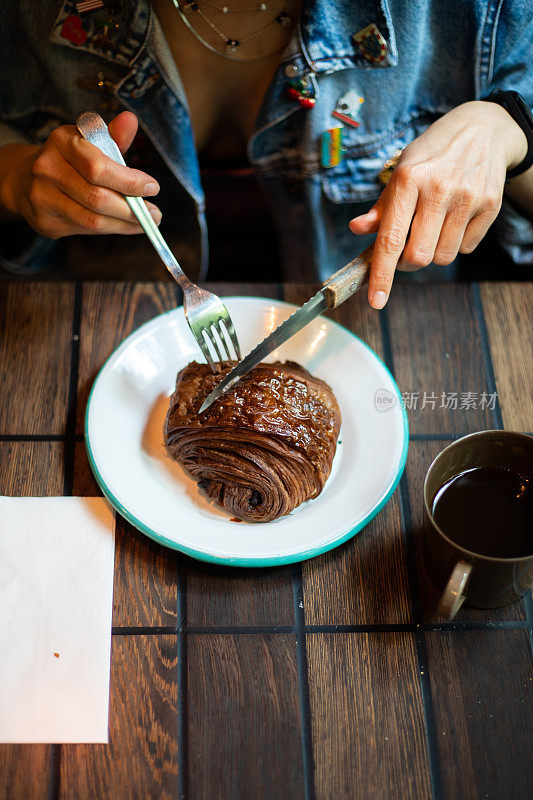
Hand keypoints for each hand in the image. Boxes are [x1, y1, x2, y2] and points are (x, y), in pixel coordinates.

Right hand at [0, 111, 160, 237]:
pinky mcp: (45, 221)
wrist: (26, 180)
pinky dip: (112, 229)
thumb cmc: (71, 160)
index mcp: (62, 141)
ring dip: (126, 224)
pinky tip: (126, 226)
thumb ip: (113, 137)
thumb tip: (131, 120)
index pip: (99, 167)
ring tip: (145, 222)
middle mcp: (48, 168)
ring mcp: (42, 197)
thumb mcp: (90, 143)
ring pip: (93, 219)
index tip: (153, 188)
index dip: (129, 181)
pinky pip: (85, 230)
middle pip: (97, 197)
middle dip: (132, 209)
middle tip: (154, 213)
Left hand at [349, 101, 527, 308]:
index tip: (376, 301)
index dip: (381, 275)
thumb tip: (358, 229)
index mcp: (408, 179)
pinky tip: (455, 218)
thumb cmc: (433, 154)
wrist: (483, 129)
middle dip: (408, 263)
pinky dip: (456, 243)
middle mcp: (439, 189)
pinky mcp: (490, 205)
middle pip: (418, 257)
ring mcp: (467, 197)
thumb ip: (382, 207)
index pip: (390, 239)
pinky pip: (466, 248)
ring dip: (434, 252)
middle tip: (407, 248)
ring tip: (434, 226)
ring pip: (443, 257)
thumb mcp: (401, 171)